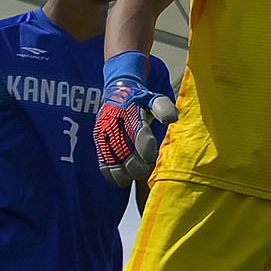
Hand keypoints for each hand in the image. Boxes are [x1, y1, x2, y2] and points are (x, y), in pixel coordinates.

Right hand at [95, 52, 177, 186]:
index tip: (151, 156)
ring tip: (132, 177)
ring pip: (111, 160)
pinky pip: (102, 161)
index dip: (146, 150)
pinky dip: (110, 174)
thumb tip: (172, 119)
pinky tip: (120, 178)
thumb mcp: (154, 99)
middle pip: (125, 153)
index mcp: (131, 112)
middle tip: (143, 171)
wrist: (117, 92)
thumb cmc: (140, 100)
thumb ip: (164, 108)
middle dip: (135, 167)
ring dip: (122, 174)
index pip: (140, 135)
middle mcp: (115, 123)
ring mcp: (104, 133)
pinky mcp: (98, 141)